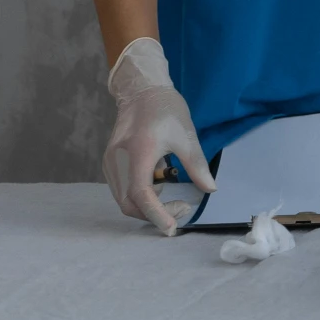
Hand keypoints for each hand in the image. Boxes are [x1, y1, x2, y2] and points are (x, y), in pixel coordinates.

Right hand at [104, 38, 214, 235]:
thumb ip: (196, 165)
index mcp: (139, 152)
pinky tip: (159, 185)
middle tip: (181, 208)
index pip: (141, 195)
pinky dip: (140, 197)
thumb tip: (210, 189)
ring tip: (173, 197)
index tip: (171, 227)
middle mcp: (118, 161)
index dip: (156, 214)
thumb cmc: (166, 110)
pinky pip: (122, 190)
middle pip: (129, 204)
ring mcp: (110, 163)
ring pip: (123, 199)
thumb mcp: (187, 136)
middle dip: (154, 214)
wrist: (142, 92)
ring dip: (147, 207)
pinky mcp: (109, 164)